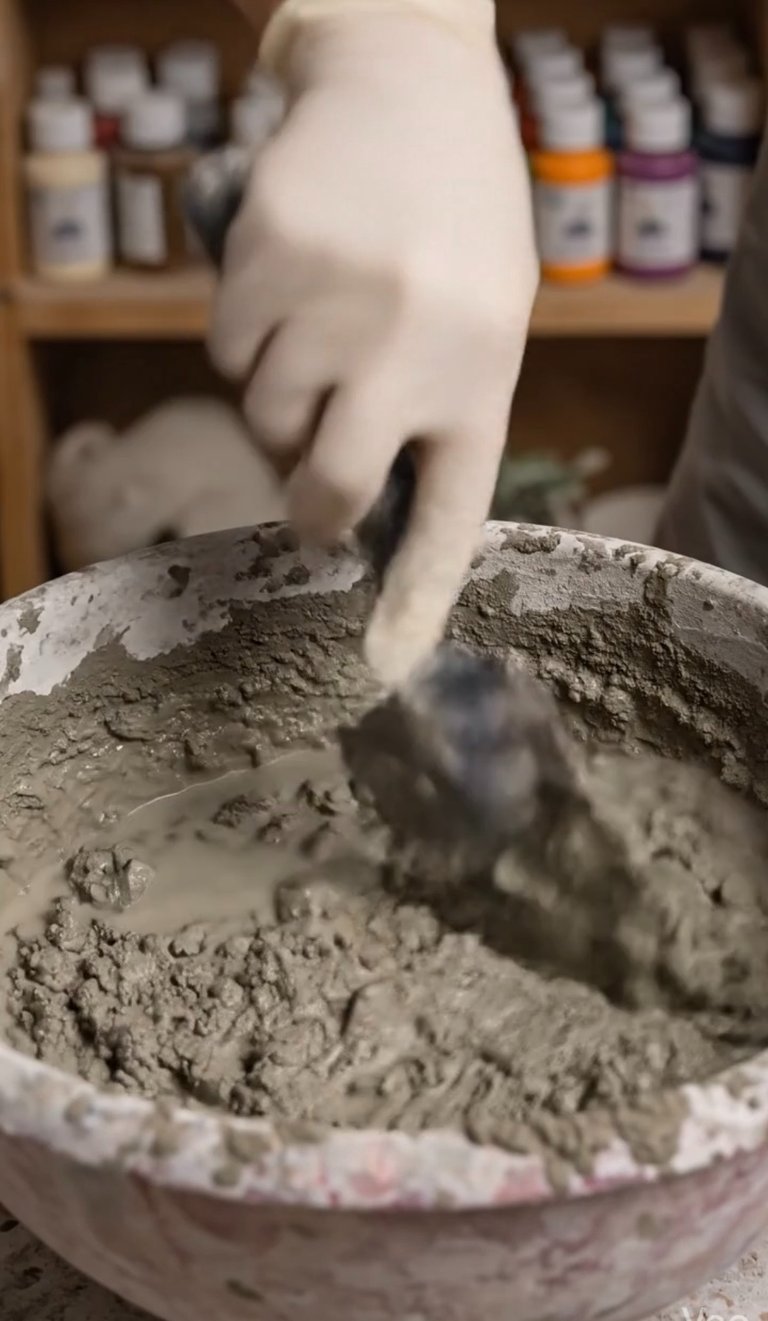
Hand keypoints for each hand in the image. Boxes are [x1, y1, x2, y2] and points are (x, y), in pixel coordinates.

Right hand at [211, 0, 537, 685]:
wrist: (410, 85)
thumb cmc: (452, 225)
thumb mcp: (481, 323)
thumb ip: (431, 409)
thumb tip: (352, 500)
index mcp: (482, 379)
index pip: (446, 517)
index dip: (414, 598)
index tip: (385, 664)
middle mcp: (413, 352)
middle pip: (329, 489)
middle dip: (309, 507)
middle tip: (310, 491)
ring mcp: (336, 307)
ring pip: (263, 418)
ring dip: (278, 398)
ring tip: (320, 333)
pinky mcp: (267, 261)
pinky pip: (224, 354)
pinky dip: (242, 338)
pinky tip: (286, 289)